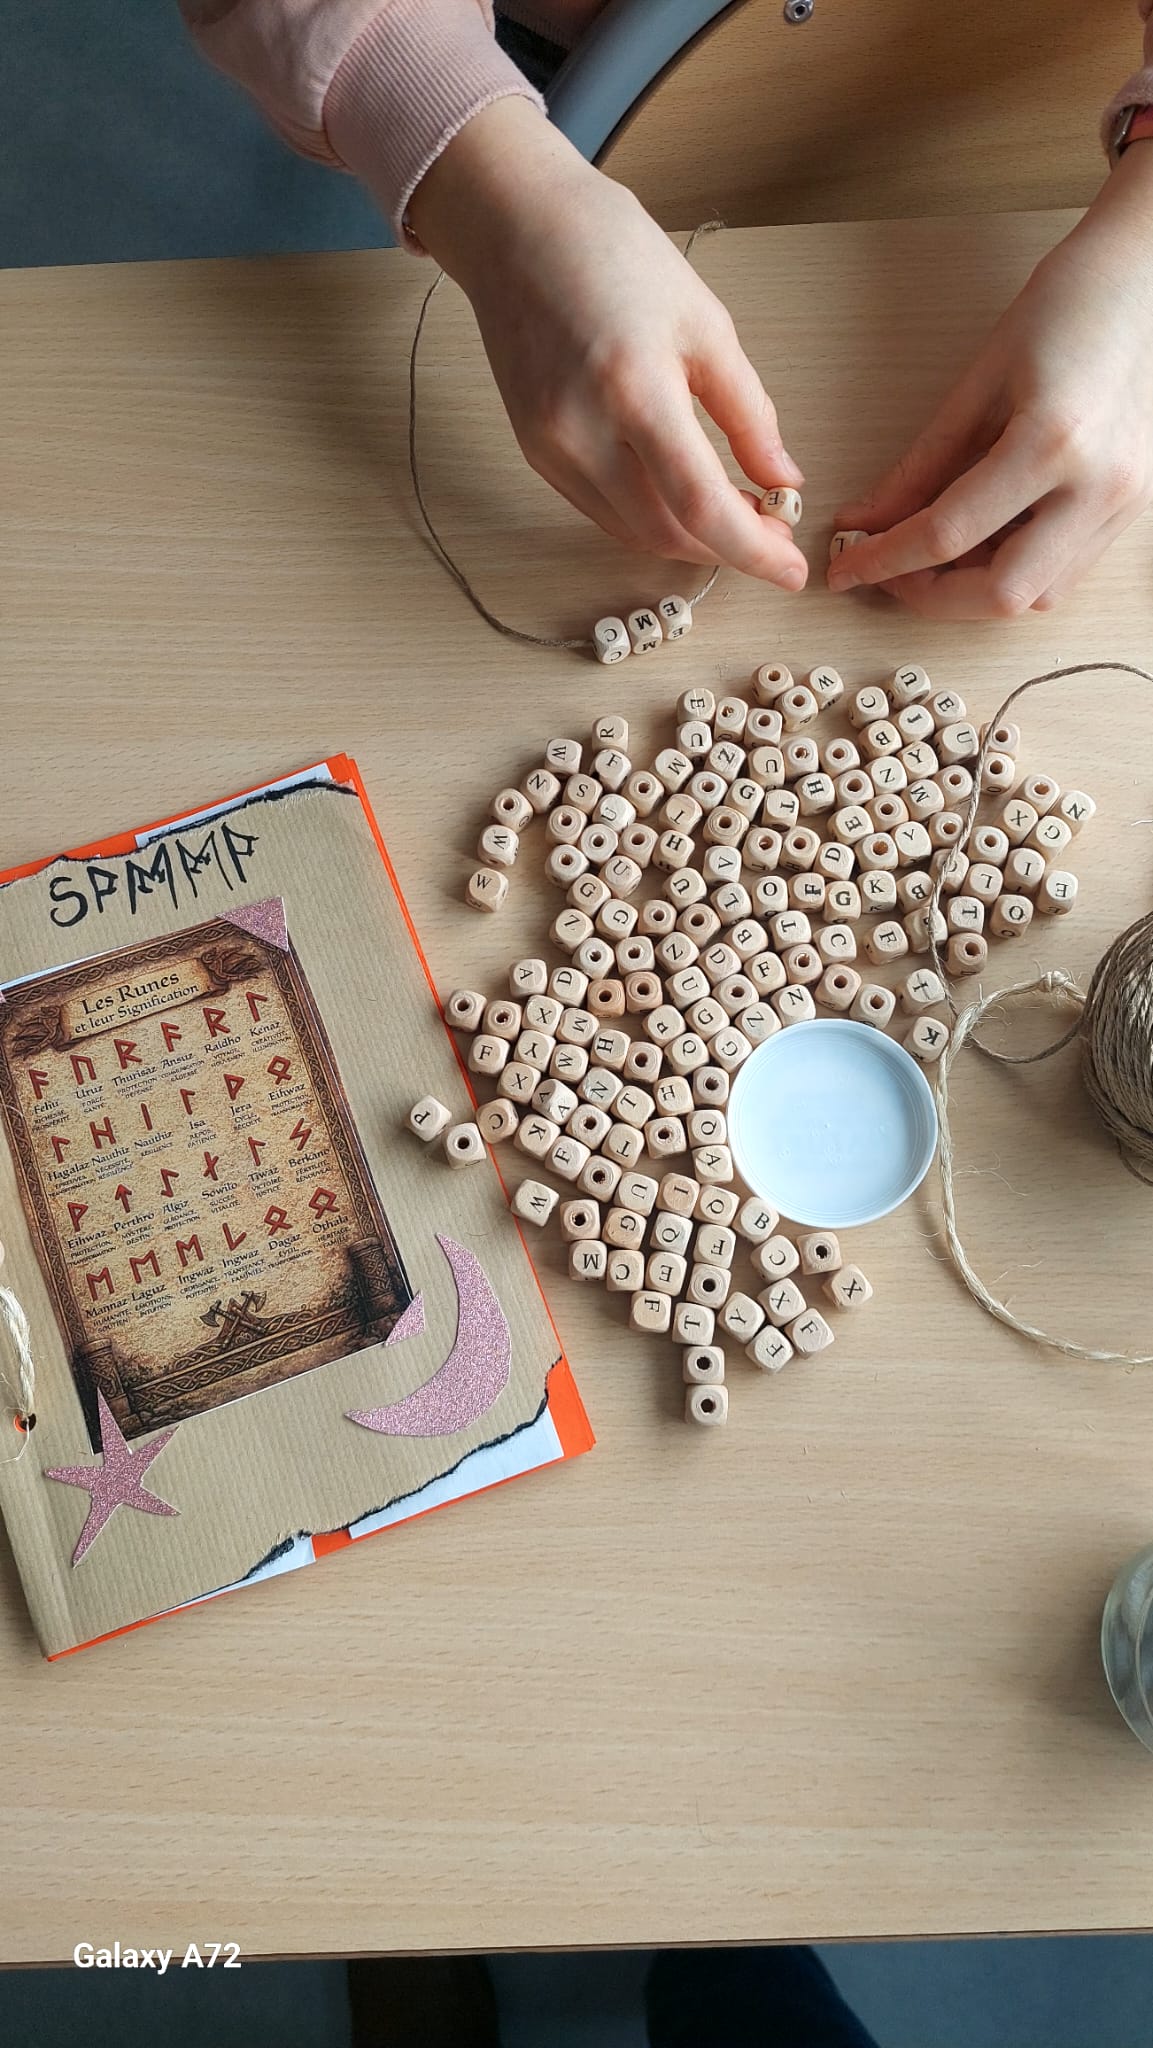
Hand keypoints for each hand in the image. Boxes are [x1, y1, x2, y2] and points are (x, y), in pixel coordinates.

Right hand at [408, 99, 806, 587]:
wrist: (515, 227)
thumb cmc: (613, 254)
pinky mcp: (535, 453)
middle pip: (667, 533)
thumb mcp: (704, 323)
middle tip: (773, 536)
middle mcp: (583, 433)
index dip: (752, 552)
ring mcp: (551, 449)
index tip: (791, 572)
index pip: (701, 506)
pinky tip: (682, 497)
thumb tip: (781, 482)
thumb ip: (747, 412)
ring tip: (736, 517)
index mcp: (635, 390)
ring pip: (632, 532)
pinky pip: (602, 509)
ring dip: (689, 539)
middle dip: (726, 549)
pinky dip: (650, 516)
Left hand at [827, 144, 1152, 617]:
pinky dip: (1014, 571)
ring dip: (975, 590)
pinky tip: (982, 541)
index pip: (950, 534)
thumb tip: (865, 520)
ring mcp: (1125, 503)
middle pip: (1002, 593)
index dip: (886, 561)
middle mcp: (1099, 486)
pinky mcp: (1133, 507)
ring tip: (932, 556)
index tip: (846, 570)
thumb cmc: (1068, 305)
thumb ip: (921, 464)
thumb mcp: (980, 380)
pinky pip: (1064, 571)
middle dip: (933, 597)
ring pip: (1038, 596)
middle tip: (889, 573)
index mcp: (1053, 442)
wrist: (1148, 277)